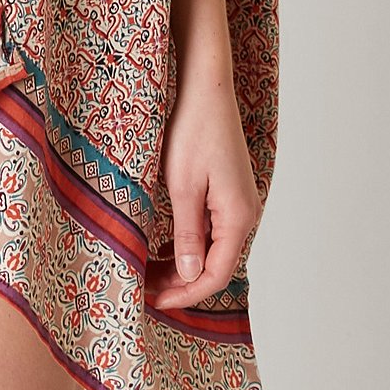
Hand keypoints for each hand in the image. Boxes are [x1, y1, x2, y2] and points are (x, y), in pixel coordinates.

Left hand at [152, 54, 257, 308]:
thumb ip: (186, 234)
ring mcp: (237, 202)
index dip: (187, 294)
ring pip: (212, 249)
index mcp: (238, 216)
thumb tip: (189, 275)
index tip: (155, 302)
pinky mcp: (227, 192)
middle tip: (144, 289)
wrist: (204, 87)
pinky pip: (210, 230)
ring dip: (183, 264)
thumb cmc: (193, 130)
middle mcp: (244, 213)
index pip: (216, 274)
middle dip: (181, 283)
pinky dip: (187, 244)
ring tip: (149, 272)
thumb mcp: (182, 186)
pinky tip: (163, 247)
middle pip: (216, 265)